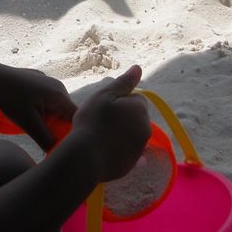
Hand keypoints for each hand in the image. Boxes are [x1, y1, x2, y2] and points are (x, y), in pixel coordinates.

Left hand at [0, 65, 76, 151]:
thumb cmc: (10, 99)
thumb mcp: (27, 122)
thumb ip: (44, 138)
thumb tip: (56, 152)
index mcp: (59, 95)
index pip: (76, 118)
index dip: (72, 132)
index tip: (62, 143)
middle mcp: (58, 86)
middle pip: (66, 112)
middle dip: (58, 126)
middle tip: (44, 135)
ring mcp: (49, 81)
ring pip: (56, 105)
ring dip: (49, 117)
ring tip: (33, 123)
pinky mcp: (40, 80)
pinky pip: (47, 98)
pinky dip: (43, 108)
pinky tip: (28, 111)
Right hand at [69, 65, 150, 182]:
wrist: (86, 157)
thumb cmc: (93, 121)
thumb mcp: (105, 95)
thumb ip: (124, 82)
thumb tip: (138, 68)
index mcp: (140, 110)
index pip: (136, 99)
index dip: (120, 101)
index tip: (105, 108)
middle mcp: (146, 129)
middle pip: (135, 118)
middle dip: (123, 118)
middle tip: (101, 122)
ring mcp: (140, 149)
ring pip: (131, 135)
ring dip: (121, 134)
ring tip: (101, 137)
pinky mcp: (132, 164)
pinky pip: (126, 152)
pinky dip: (118, 149)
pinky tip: (103, 150)